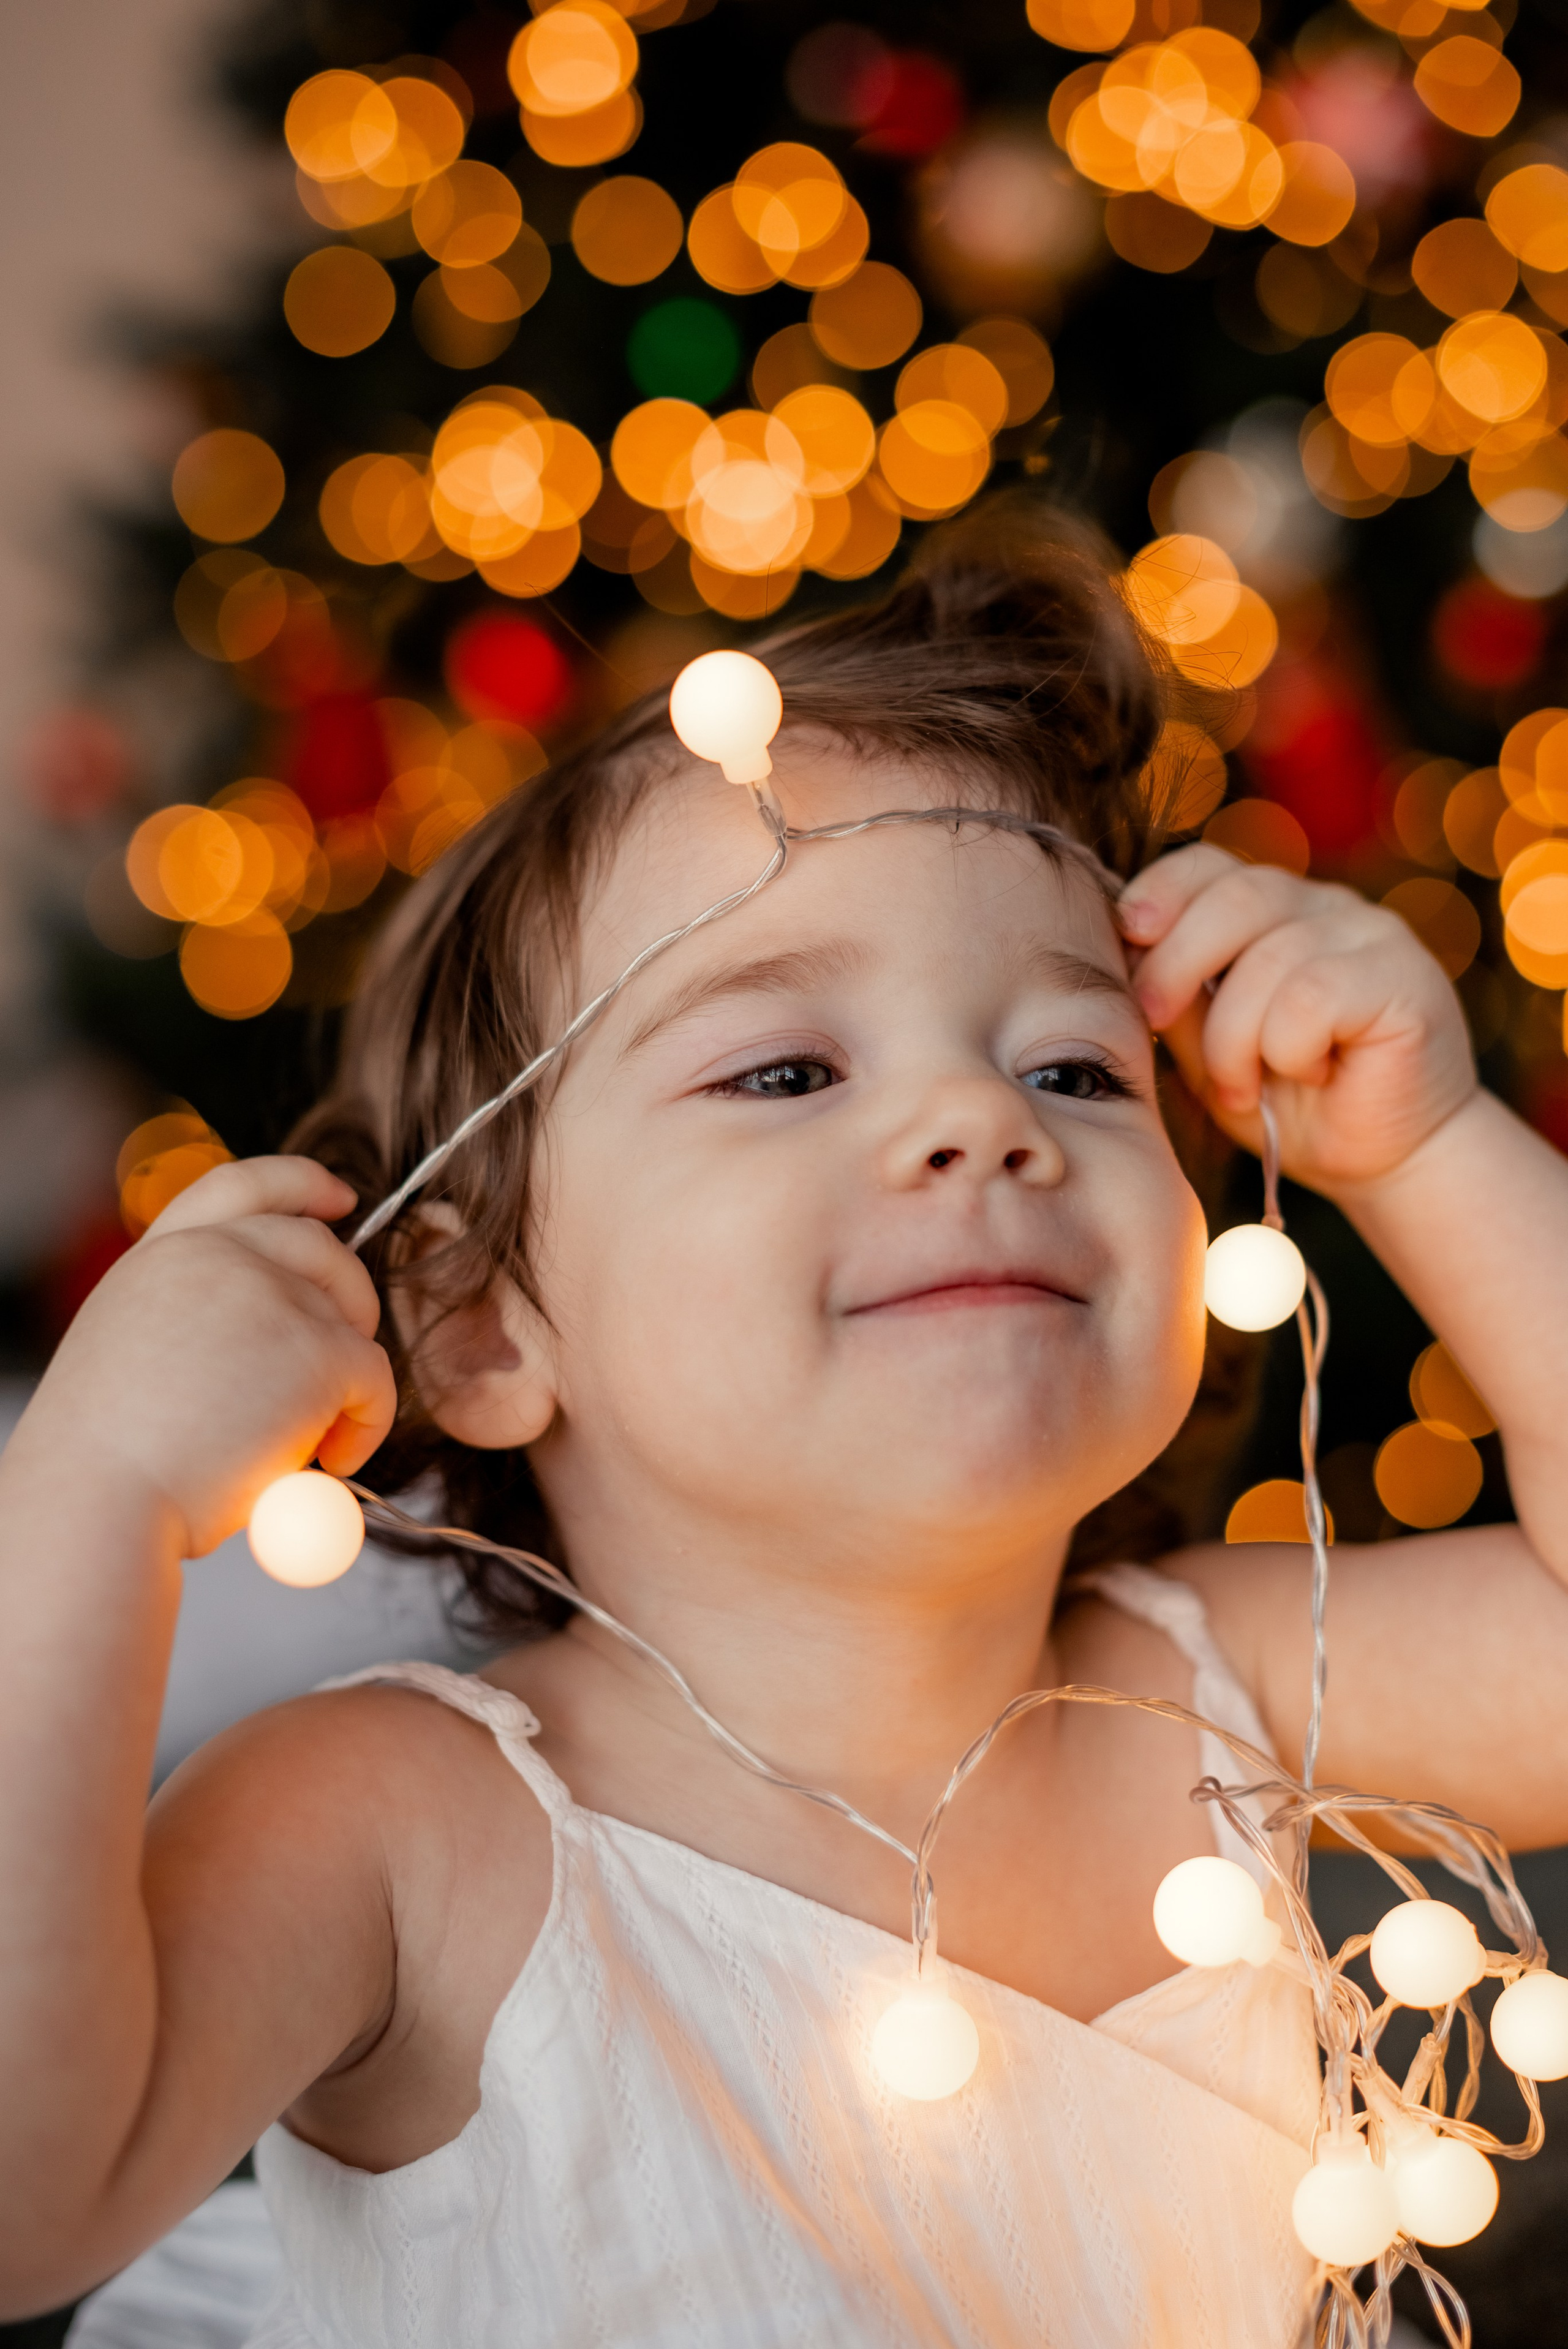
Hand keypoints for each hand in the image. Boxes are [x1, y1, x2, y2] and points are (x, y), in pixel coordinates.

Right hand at [29, 1158, 395, 1556]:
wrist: (97, 1506)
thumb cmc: (108, 1464)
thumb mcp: (136, 1353)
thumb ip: (197, 1318)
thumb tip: (271, 1335)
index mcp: (161, 1256)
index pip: (241, 1186)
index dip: (300, 1183)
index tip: (341, 1197)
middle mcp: (216, 1257)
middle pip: (318, 1247)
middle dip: (351, 1298)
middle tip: (348, 1358)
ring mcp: (270, 1295)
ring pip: (350, 1326)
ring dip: (343, 1387)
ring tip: (298, 1449)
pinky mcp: (317, 1347)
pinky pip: (376, 1380)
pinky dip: (366, 1427)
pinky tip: (321, 1466)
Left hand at [1118, 845, 1477, 1192]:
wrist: (1384, 1161)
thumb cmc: (1289, 1105)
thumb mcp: (1208, 1050)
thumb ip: (1176, 998)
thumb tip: (1122, 952)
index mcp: (1273, 911)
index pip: (1210, 865)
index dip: (1160, 891)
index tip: (1127, 935)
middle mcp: (1325, 906)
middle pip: (1235, 896)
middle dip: (1177, 962)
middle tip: (1159, 1022)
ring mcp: (1372, 933)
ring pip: (1271, 959)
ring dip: (1235, 1039)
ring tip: (1243, 1088)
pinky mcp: (1405, 974)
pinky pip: (1312, 997)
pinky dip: (1290, 1050)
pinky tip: (1312, 1075)